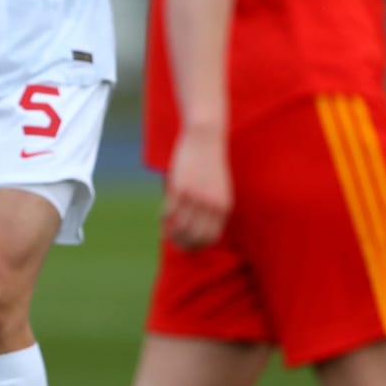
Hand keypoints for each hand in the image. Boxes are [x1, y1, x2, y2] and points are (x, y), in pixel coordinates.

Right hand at [162, 129, 231, 250]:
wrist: (205, 138)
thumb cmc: (210, 163)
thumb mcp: (217, 188)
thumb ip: (211, 207)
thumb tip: (195, 226)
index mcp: (224, 207)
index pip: (211, 237)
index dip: (197, 246)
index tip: (187, 246)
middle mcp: (212, 205)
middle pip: (195, 236)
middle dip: (183, 244)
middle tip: (173, 243)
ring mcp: (196, 197)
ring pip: (181, 227)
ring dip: (171, 234)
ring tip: (165, 233)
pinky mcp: (180, 188)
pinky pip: (169, 212)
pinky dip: (164, 219)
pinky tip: (161, 218)